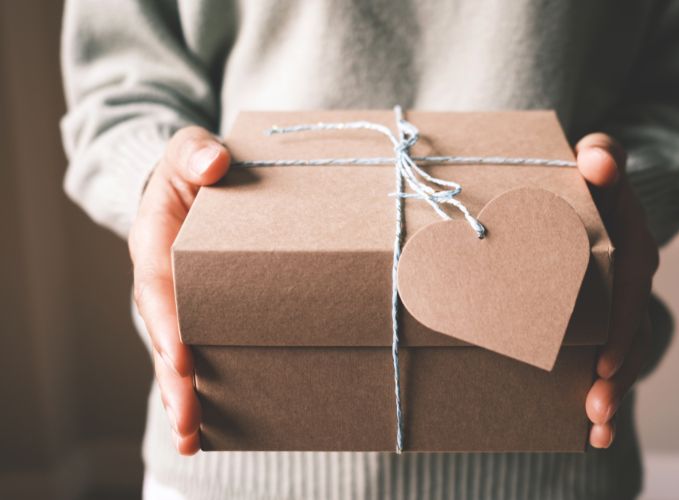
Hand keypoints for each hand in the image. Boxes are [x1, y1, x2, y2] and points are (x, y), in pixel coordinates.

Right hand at [129, 127, 230, 454]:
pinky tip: (218, 424)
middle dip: (175, 383)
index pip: (159, 289)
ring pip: (178, 357)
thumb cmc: (193, 170)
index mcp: (156, 246)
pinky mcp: (201, 315)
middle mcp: (163, 285)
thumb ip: (197, 152)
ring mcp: (181, 306)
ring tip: (194, 442)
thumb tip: (215, 162)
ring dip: (186, 400)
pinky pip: (202, 353)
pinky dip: (205, 387)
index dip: (169, 324)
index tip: (182, 357)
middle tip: (187, 425)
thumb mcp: (191, 151)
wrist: (193, 184)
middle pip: (164, 339)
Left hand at [575, 133, 659, 448]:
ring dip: (611, 395)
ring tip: (595, 430)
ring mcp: (620, 304)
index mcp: (633, 247)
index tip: (600, 364)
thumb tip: (595, 160)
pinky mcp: (602, 319)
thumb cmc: (584, 179)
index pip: (632, 291)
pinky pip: (610, 359)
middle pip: (629, 335)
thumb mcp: (594, 160)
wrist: (586, 194)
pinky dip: (604, 394)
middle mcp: (633, 281)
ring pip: (624, 356)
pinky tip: (592, 434)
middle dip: (616, 377)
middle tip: (595, 411)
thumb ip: (600, 153)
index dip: (620, 329)